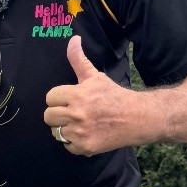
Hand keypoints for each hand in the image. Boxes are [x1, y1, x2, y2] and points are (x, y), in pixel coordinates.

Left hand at [44, 36, 138, 155]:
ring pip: (55, 132)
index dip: (59, 98)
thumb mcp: (95, 76)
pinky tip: (86, 134)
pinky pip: (67, 146)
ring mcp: (80, 132)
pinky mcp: (85, 147)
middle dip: (58, 114)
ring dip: (65, 129)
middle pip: (48, 116)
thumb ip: (79, 60)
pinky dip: (74, 143)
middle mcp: (77, 114)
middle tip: (72, 112)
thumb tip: (73, 39)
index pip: (50, 97)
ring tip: (79, 123)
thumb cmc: (114, 96)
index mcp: (77, 95)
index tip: (69, 99)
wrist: (138, 118)